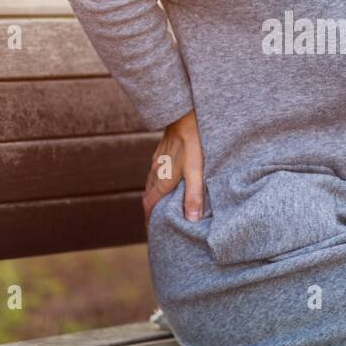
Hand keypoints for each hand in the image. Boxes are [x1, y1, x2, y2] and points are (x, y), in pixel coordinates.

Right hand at [143, 109, 204, 229]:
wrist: (184, 112)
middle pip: (148, 196)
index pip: (150, 205)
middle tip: (155, 224)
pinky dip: (157, 183)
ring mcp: (157, 160)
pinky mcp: (162, 151)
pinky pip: (154, 172)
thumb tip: (190, 219)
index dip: (150, 220)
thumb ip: (194, 194)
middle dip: (150, 212)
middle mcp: (156, 171)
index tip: (151, 232)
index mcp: (163, 180)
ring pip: (150, 183)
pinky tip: (165, 182)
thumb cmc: (192, 141)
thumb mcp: (196, 169)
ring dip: (153, 197)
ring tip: (160, 207)